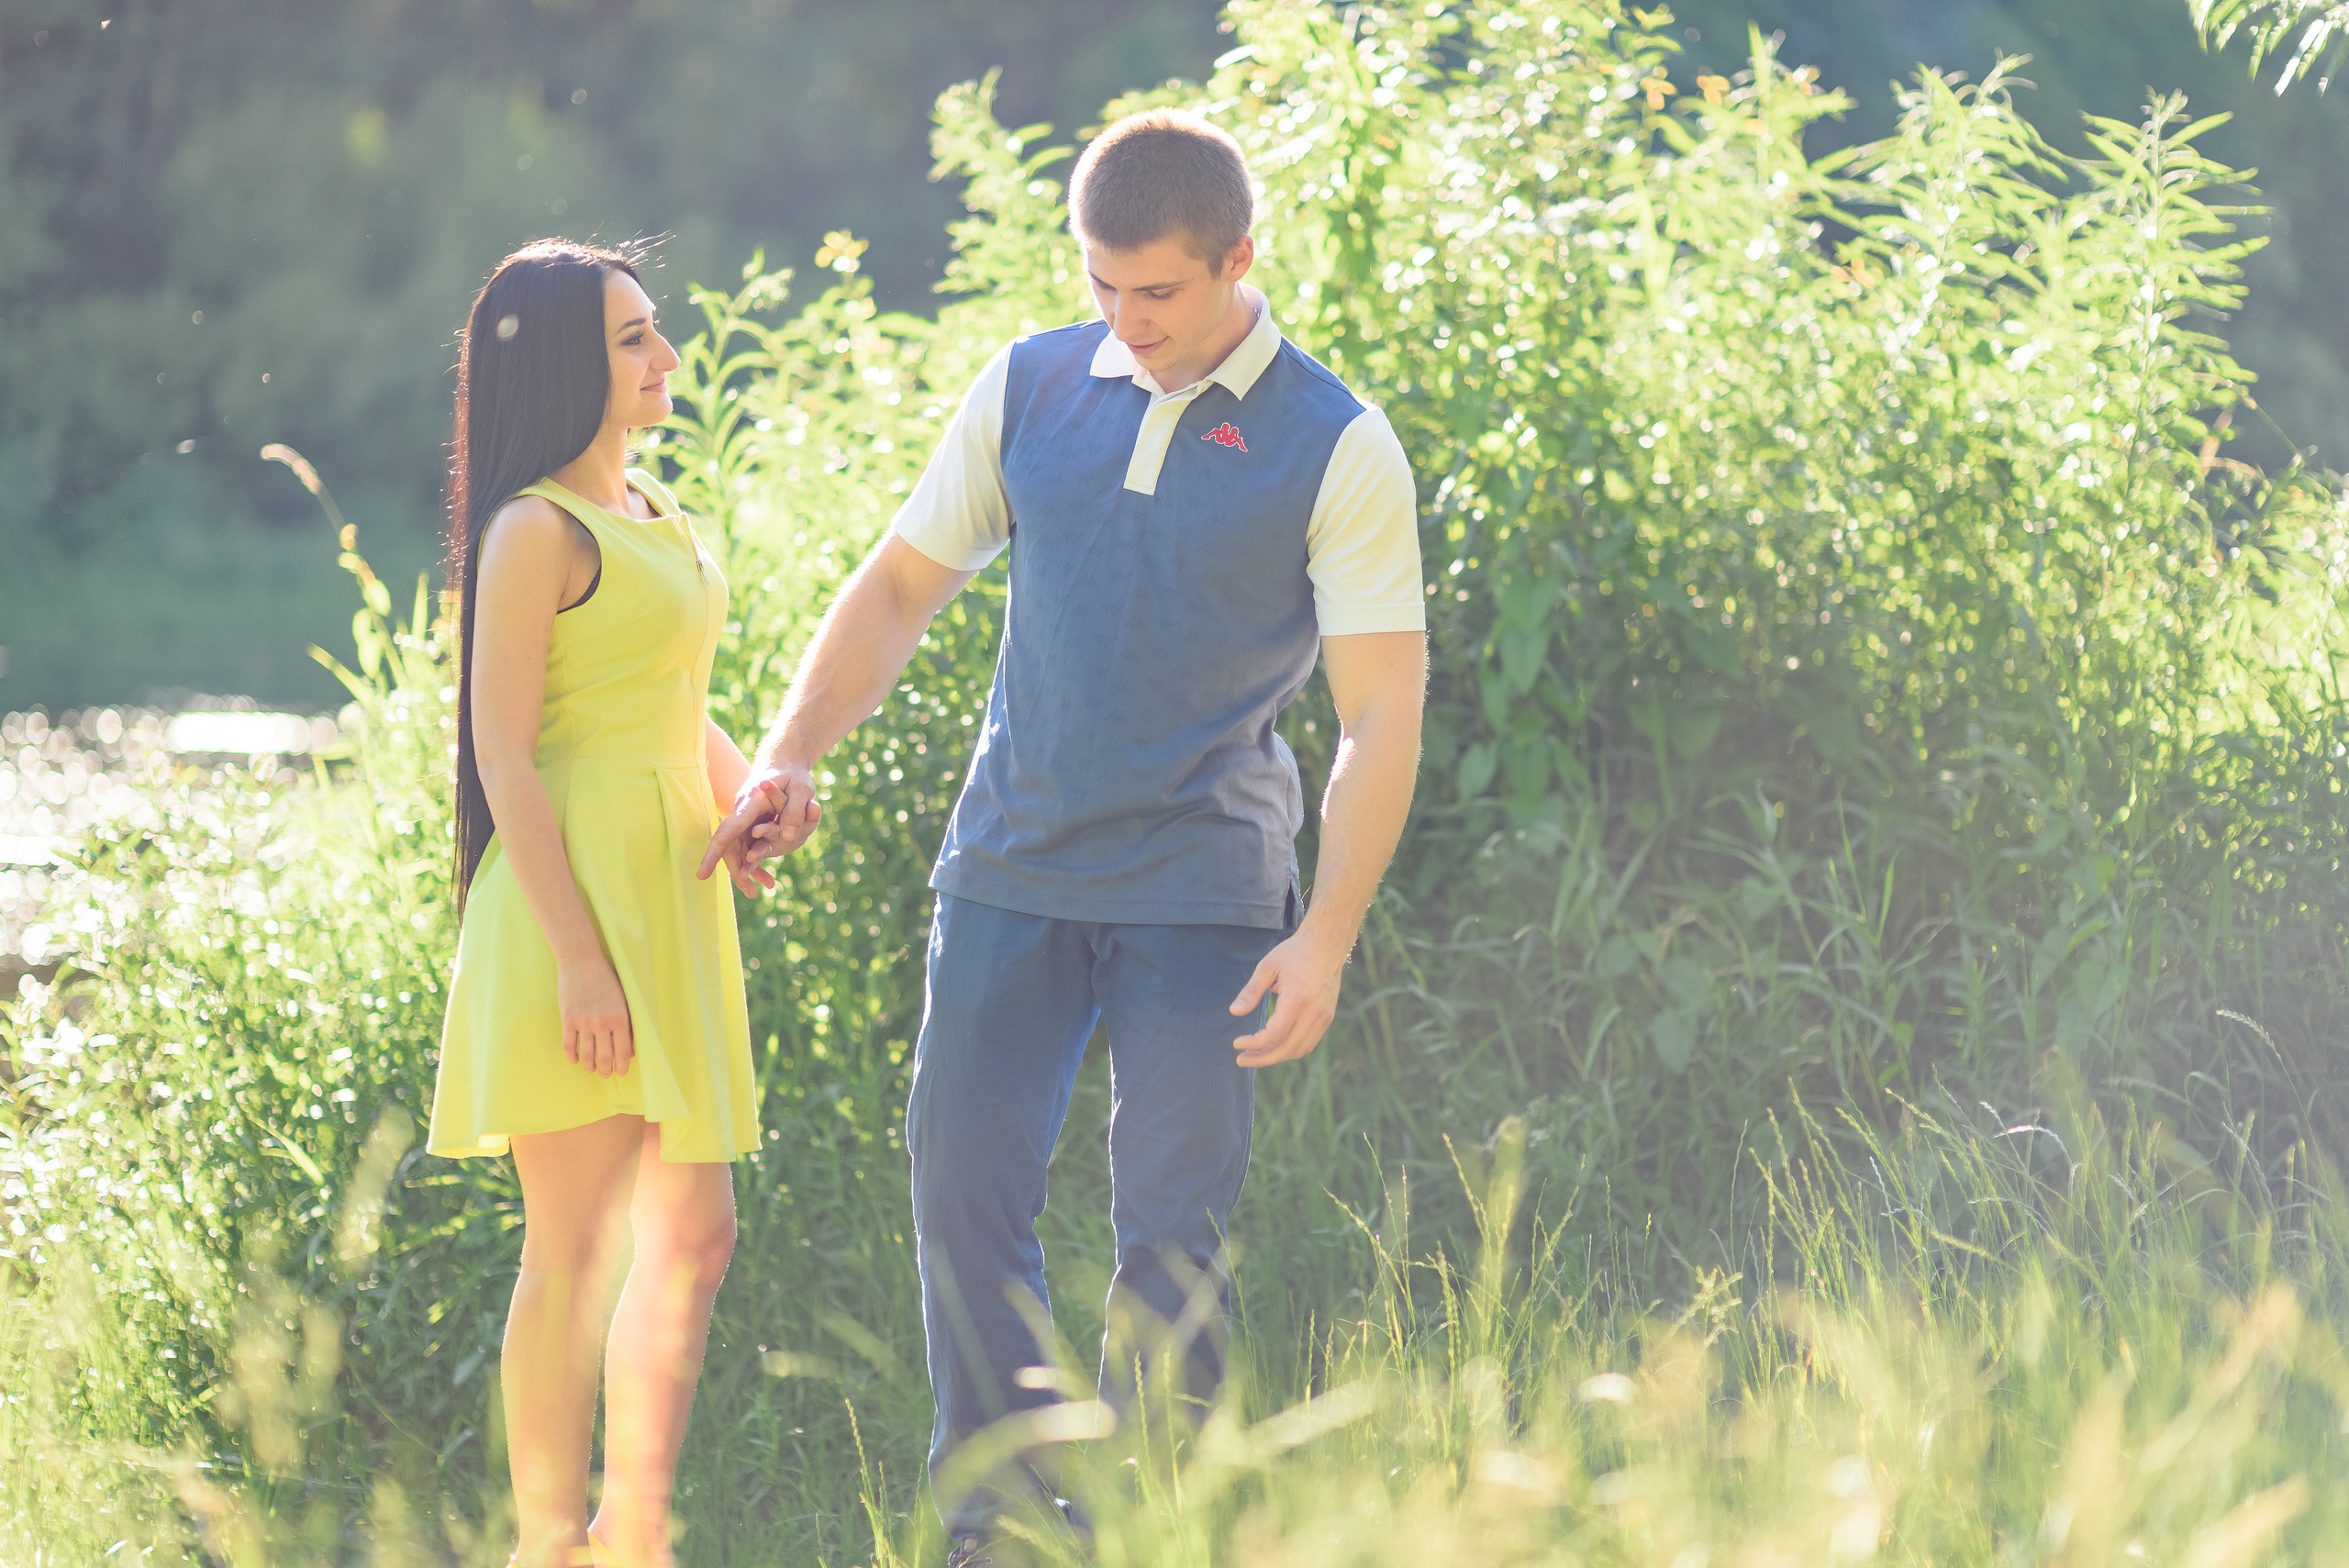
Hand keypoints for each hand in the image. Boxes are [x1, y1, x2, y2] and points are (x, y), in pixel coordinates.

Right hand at [557, 951, 633, 1077]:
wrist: (581, 962)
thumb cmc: (606, 977)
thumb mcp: (624, 998)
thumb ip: (627, 1021)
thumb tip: (629, 1046)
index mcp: (620, 1018)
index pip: (623, 1050)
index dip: (622, 1064)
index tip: (622, 1072)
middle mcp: (602, 1024)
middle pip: (605, 1056)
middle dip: (607, 1070)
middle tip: (607, 1075)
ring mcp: (584, 1023)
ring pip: (587, 1054)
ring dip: (590, 1065)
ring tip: (592, 1069)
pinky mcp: (568, 1019)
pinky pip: (569, 1045)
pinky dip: (572, 1055)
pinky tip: (575, 1059)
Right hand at [698, 764, 822, 892]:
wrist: (785, 767)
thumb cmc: (792, 775)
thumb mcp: (802, 788)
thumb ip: (796, 809)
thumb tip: (790, 837)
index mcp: (751, 800)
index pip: (731, 825)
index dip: (718, 846)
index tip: (705, 866)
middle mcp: (743, 812)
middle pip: (730, 843)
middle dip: (731, 868)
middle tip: (742, 890)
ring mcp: (747, 821)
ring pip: (739, 849)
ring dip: (745, 871)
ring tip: (755, 892)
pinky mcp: (753, 827)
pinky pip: (750, 849)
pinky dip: (756, 864)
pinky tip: (766, 881)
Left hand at [1228, 927, 1349, 1067]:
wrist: (1326, 945)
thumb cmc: (1294, 953)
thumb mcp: (1267, 967)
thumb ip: (1251, 991)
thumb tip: (1234, 1012)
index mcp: (1297, 999)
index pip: (1274, 1034)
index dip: (1254, 1043)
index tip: (1236, 1044)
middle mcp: (1314, 1012)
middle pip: (1286, 1049)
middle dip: (1262, 1058)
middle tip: (1241, 1059)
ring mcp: (1324, 1017)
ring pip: (1299, 1050)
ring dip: (1276, 1057)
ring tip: (1255, 1055)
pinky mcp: (1327, 1018)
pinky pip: (1309, 1043)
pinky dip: (1291, 1050)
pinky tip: (1275, 1046)